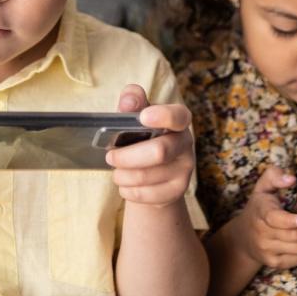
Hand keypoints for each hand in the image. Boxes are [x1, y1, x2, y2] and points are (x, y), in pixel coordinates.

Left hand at [105, 84, 193, 206]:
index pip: (178, 116)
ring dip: (123, 176)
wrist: (154, 174)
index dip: (163, 116)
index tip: (143, 117)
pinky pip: (148, 195)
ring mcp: (185, 168)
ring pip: (148, 176)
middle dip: (127, 156)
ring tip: (116, 172)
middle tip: (110, 157)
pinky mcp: (178, 190)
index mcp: (178, 119)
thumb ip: (131, 102)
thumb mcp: (134, 117)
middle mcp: (186, 142)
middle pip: (159, 152)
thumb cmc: (141, 137)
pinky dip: (129, 191)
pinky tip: (125, 185)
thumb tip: (129, 100)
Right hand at [234, 166, 296, 269]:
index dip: (292, 221)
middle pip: (294, 236)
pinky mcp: (273, 262)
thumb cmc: (259, 208)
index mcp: (261, 211)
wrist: (243, 237)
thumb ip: (274, 176)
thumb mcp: (262, 187)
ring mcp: (267, 249)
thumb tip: (292, 179)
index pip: (275, 218)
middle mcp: (262, 233)